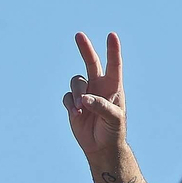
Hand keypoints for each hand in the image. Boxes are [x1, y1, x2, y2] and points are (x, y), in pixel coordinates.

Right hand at [62, 32, 125, 155]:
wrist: (101, 147)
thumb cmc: (113, 131)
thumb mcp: (114, 119)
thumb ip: (101, 106)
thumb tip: (85, 98)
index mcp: (113, 86)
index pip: (114, 65)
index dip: (113, 50)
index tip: (112, 36)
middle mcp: (98, 86)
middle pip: (91, 62)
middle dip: (85, 49)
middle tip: (79, 35)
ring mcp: (85, 94)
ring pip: (76, 82)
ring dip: (77, 93)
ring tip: (81, 108)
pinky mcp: (74, 104)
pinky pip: (67, 97)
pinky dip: (70, 104)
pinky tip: (76, 114)